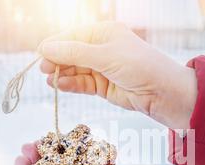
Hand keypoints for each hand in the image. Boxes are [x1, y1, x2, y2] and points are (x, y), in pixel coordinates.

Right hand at [39, 22, 196, 129]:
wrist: (164, 92)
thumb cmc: (139, 66)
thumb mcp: (105, 56)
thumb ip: (74, 54)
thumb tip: (44, 49)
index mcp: (104, 32)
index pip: (73, 36)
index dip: (55, 44)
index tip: (39, 54)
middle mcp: (102, 48)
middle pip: (71, 53)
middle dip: (57, 60)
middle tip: (42, 69)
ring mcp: (102, 68)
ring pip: (75, 70)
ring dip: (62, 74)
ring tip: (49, 80)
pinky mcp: (104, 86)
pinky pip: (82, 83)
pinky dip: (71, 84)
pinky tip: (60, 85)